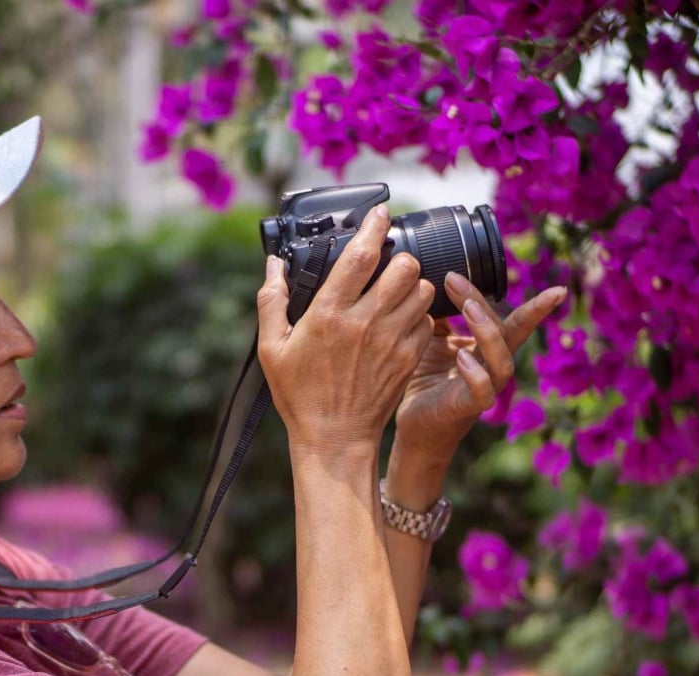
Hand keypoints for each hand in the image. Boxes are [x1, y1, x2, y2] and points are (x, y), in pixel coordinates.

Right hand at [256, 205, 434, 455]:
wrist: (334, 438)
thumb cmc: (300, 395)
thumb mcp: (272, 348)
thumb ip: (271, 301)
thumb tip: (273, 265)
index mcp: (329, 314)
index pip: (361, 255)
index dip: (375, 226)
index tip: (380, 213)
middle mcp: (365, 322)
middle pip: (404, 267)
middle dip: (399, 257)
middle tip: (388, 263)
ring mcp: (391, 341)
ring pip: (422, 291)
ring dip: (413, 285)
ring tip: (397, 292)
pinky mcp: (407, 360)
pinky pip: (427, 322)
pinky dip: (419, 315)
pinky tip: (402, 321)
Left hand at [393, 274, 566, 462]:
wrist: (415, 424)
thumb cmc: (427, 379)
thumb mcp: (432, 340)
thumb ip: (441, 314)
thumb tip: (437, 279)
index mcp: (487, 349)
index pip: (514, 322)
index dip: (536, 307)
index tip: (557, 289)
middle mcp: (492, 367)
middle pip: (508, 333)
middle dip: (489, 304)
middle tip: (457, 280)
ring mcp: (484, 389)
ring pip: (502, 362)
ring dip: (487, 332)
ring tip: (468, 309)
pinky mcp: (466, 408)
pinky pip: (483, 393)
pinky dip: (476, 374)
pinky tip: (462, 357)